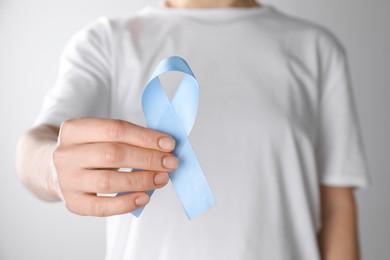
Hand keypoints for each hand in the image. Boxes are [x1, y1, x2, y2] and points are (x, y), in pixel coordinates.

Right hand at [52, 117, 177, 216]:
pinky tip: (145, 197)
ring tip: (162, 178)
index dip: (145, 137)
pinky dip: (126, 203)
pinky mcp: (72, 202)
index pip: (115, 129)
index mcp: (74, 129)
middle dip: (148, 159)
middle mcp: (66, 154)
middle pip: (113, 154)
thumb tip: (164, 147)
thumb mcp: (100, 135)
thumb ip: (128, 138)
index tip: (169, 143)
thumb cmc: (89, 149)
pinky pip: (102, 207)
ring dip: (142, 180)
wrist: (55, 169)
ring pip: (108, 182)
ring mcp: (67, 180)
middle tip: (171, 163)